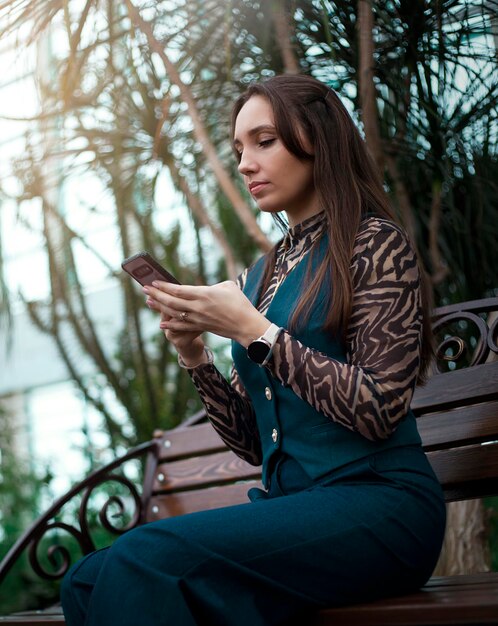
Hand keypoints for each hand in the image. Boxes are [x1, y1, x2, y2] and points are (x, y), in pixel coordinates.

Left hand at [143, 280, 270, 346]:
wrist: (246, 325)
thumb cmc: (240, 303)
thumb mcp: (228, 286)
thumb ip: (213, 286)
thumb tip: (203, 289)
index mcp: (204, 294)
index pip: (179, 289)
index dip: (164, 286)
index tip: (154, 282)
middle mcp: (198, 307)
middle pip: (172, 301)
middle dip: (156, 295)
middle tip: (144, 289)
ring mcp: (198, 319)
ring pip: (174, 313)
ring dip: (160, 308)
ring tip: (149, 302)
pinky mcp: (201, 327)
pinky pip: (182, 327)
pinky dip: (170, 324)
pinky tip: (161, 323)